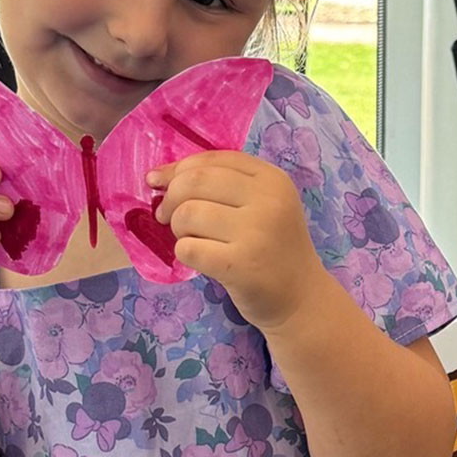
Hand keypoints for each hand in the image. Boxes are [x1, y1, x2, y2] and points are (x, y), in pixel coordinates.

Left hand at [149, 150, 325, 331]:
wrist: (300, 297)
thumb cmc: (272, 248)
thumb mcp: (258, 205)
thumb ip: (216, 184)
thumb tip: (156, 177)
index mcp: (272, 179)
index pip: (213, 159)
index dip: (178, 169)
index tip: (160, 184)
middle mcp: (268, 200)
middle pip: (194, 182)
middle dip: (171, 198)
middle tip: (169, 218)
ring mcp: (256, 233)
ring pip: (187, 214)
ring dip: (178, 229)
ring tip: (194, 240)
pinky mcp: (241, 265)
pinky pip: (187, 248)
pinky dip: (184, 253)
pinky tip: (201, 260)